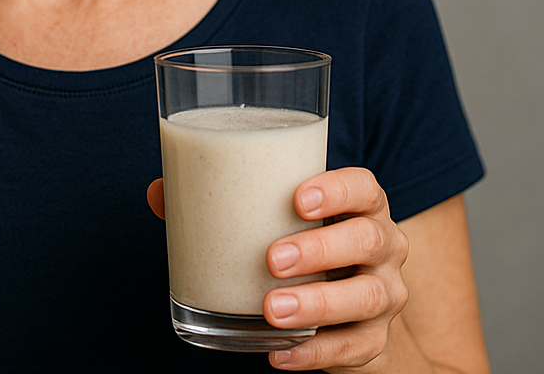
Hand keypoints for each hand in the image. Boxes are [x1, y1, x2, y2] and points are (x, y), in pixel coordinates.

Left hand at [146, 167, 407, 371]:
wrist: (345, 311)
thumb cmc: (300, 245)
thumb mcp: (272, 221)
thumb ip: (220, 203)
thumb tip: (158, 191)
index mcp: (361, 207)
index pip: (364, 188)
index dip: (337, 190)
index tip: (297, 200)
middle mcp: (383, 246)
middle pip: (367, 240)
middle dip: (321, 249)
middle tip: (272, 259)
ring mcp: (384, 294)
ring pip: (367, 296)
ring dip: (318, 303)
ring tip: (271, 308)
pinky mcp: (374, 340)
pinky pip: (354, 348)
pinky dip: (316, 354)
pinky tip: (281, 356)